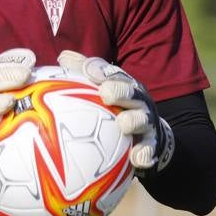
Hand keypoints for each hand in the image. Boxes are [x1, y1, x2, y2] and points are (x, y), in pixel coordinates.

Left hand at [57, 50, 174, 173]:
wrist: (150, 133)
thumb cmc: (118, 107)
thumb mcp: (104, 88)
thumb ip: (85, 74)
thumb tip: (63, 57)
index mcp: (124, 85)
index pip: (113, 74)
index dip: (101, 70)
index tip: (88, 70)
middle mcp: (138, 100)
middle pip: (130, 92)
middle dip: (120, 90)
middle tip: (106, 93)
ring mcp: (146, 121)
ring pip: (142, 119)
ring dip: (134, 120)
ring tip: (124, 123)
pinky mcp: (152, 143)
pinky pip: (150, 148)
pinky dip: (145, 153)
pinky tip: (137, 158)